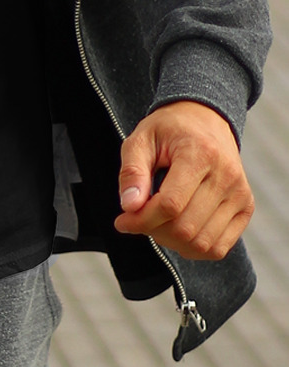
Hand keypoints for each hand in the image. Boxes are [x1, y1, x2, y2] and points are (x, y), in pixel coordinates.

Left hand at [114, 100, 253, 260]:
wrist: (205, 118)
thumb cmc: (168, 129)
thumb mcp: (141, 139)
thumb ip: (132, 171)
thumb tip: (129, 206)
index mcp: (200, 153)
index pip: (170, 204)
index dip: (142, 219)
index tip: (122, 220)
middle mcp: (226, 176)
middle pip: (185, 227)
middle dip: (153, 230)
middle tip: (137, 218)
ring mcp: (240, 194)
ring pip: (202, 243)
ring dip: (171, 241)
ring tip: (156, 221)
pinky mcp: (245, 207)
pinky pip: (219, 248)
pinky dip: (193, 248)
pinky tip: (175, 229)